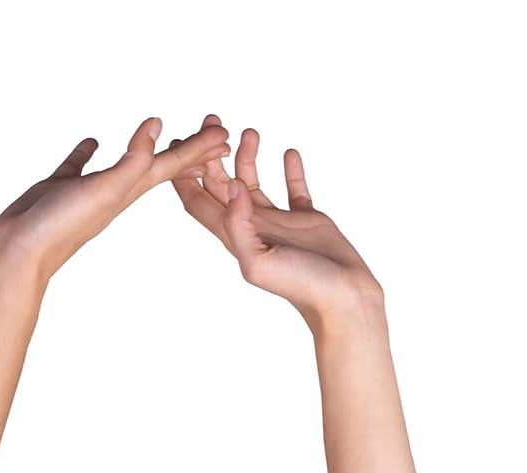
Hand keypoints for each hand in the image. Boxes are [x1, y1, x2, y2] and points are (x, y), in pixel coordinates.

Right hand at [0, 116, 230, 282]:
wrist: (19, 255)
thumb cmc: (61, 229)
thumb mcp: (106, 192)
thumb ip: (133, 161)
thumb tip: (158, 128)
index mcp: (129, 193)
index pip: (173, 166)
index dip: (200, 150)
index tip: (227, 135)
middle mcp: (115, 192)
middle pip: (160, 166)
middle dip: (187, 150)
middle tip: (212, 132)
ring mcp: (89, 190)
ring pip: (125, 163)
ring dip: (146, 148)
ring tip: (162, 133)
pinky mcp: (61, 187)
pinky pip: (81, 164)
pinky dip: (89, 151)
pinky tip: (93, 142)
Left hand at [168, 115, 383, 334]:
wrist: (344, 299)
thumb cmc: (302, 287)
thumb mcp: (258, 262)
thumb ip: (238, 225)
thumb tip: (230, 185)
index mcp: (235, 238)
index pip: (198, 202)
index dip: (184, 175)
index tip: (182, 142)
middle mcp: (253, 227)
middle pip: (220, 185)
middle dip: (211, 153)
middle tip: (211, 120)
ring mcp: (280, 222)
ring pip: (253, 182)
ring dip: (246, 155)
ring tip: (249, 131)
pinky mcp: (308, 220)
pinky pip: (294, 189)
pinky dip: (290, 169)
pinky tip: (288, 152)